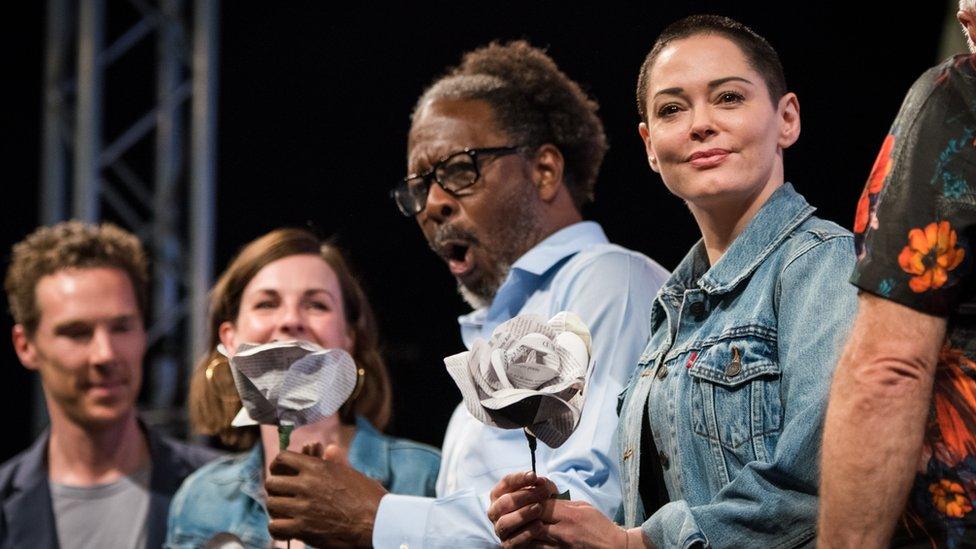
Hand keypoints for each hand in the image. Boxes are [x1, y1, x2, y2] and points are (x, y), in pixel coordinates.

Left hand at [265, 446, 386, 546]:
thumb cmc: (369, 498)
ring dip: (276, 509)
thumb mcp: (352, 474)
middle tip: (283, 496)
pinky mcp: (303, 528)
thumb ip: (336, 462)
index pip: (283, 458)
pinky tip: (287, 529)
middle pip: (272, 483)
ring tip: (284, 513)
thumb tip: (330, 449)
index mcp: (318, 468)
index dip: (277, 465)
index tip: (279, 472)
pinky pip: (275, 526)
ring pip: (271, 504)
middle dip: (275, 490)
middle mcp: (307, 484)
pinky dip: (278, 529)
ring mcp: (304, 507)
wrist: (377, 523)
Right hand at [488, 471, 558, 543]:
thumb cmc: (540, 504)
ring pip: (505, 522)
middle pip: (504, 502)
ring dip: (522, 514)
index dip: (519, 478)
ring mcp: (500, 529)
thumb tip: (540, 481)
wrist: (546, 527)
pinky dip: (526, 533)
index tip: (533, 476)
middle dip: (524, 496)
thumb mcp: (542, 491)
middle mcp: (495, 512)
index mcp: (500, 495)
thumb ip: (542, 484)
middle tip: (542, 493)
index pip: (506, 483)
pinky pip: (513, 541)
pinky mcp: (507, 545)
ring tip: (539, 508)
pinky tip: (540, 526)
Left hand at [521, 500, 645, 548]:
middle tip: (513, 514)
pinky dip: (528, 546)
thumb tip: (544, 498)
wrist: (614, 548)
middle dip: (521, 516)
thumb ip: (563, 504)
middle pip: (532, 520)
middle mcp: (563, 530)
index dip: (528, 501)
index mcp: (569, 514)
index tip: (523, 501)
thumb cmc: (600, 527)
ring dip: (521, 533)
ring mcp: (560, 546)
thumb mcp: (583, 507)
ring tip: (515, 528)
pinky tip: (524, 542)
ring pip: (530, 539)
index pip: (540, 505)